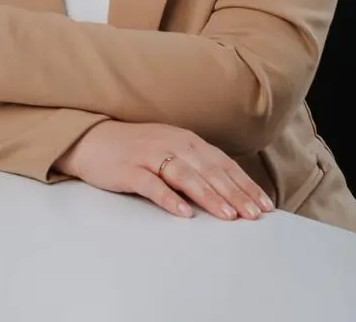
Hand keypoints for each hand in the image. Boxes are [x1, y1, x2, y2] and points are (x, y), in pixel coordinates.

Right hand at [54, 121, 272, 221]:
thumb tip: (228, 190)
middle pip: (209, 171)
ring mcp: (149, 156)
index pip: (223, 164)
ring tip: (228, 216)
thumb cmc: (134, 149)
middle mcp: (171, 144)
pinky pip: (152, 185)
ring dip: (210, 197)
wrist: (91, 139)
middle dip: (235, 194)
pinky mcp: (129, 169)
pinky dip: (169, 199)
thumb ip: (195, 165)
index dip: (244, 184)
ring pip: (186, 177)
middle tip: (254, 215)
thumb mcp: (169, 150)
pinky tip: (183, 213)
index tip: (264, 204)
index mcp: (186, 140)